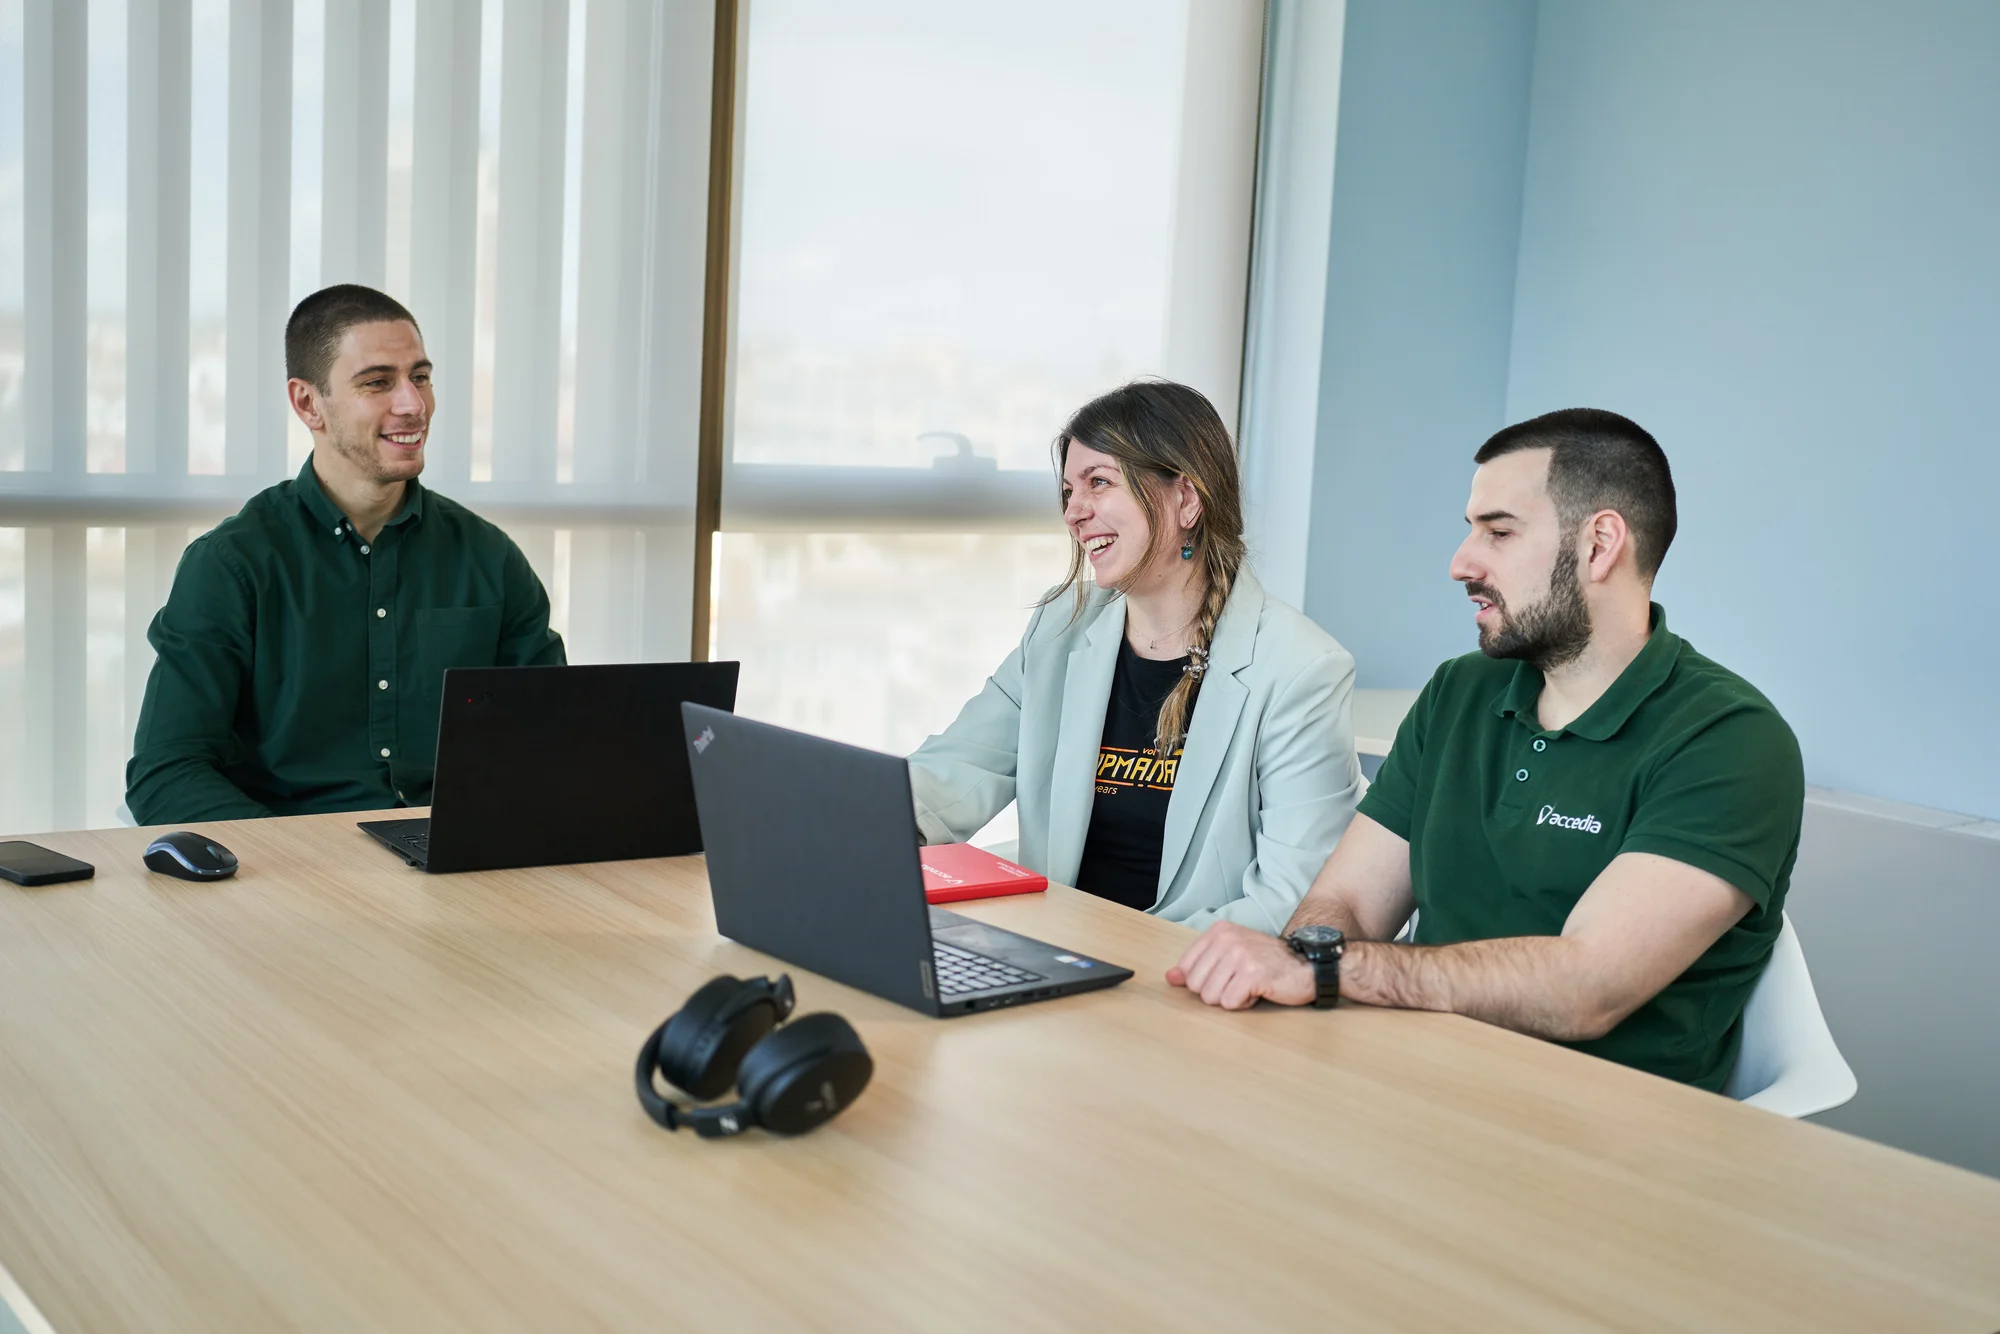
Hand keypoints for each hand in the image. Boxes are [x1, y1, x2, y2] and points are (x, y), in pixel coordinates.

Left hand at [1166, 922, 1315, 1009]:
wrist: (1306, 966)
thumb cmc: (1266, 963)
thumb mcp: (1229, 955)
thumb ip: (1197, 965)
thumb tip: (1170, 977)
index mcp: (1218, 931)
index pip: (1186, 968)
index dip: (1203, 981)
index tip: (1224, 975)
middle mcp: (1227, 939)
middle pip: (1196, 985)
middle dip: (1216, 991)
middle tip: (1239, 981)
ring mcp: (1240, 955)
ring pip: (1211, 997)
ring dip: (1231, 998)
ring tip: (1249, 985)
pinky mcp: (1253, 974)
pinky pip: (1230, 1003)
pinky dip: (1244, 1003)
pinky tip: (1258, 991)